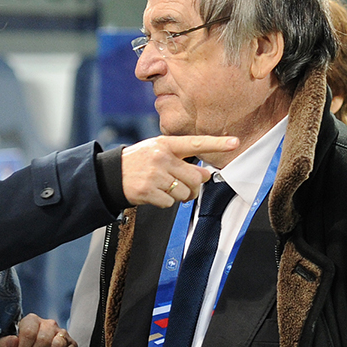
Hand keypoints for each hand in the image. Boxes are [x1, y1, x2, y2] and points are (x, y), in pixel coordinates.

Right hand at [120, 135, 237, 206]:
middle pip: (195, 177)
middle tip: (184, 187)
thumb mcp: (158, 151)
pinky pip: (169, 203)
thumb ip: (181, 160)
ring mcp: (154, 174)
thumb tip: (204, 175)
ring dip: (178, 196)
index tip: (234, 142)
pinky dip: (165, 203)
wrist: (111, 174)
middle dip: (194, 187)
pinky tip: (155, 194)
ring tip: (165, 189)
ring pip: (184, 193)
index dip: (217, 143)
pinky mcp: (148, 191)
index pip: (196, 143)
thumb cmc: (140, 162)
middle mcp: (162, 157)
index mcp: (166, 144)